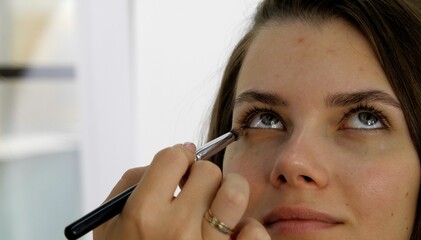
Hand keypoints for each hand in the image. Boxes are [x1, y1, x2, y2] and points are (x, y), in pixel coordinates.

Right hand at [93, 143, 269, 239]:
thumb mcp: (111, 224)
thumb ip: (133, 181)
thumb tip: (180, 152)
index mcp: (142, 216)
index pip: (173, 157)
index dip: (178, 157)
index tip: (180, 167)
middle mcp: (176, 230)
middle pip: (207, 171)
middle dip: (201, 176)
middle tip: (195, 191)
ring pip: (235, 192)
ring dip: (228, 192)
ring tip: (217, 206)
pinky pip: (253, 231)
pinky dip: (246, 228)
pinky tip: (230, 234)